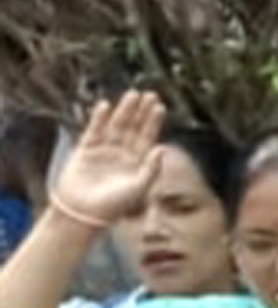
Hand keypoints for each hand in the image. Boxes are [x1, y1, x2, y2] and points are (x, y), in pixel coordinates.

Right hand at [51, 90, 166, 223]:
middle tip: (150, 94)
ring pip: (116, 126)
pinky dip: (99, 119)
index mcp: (137, 163)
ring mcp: (104, 151)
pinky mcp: (86, 150)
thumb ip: (152, 168)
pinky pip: (94, 131)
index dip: (153, 122)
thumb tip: (163, 148)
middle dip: (141, 111)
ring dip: (124, 110)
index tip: (160, 106)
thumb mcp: (139, 188)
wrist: (83, 213)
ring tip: (132, 94)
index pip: (148, 137)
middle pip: (133, 127)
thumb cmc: (114, 206)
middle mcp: (122, 154)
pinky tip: (105, 106)